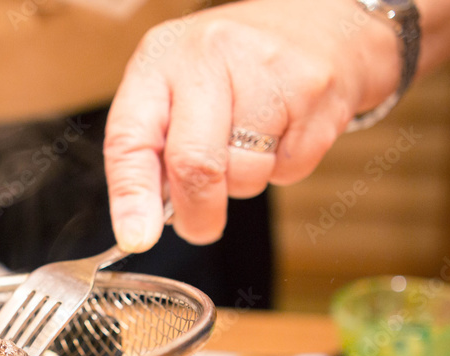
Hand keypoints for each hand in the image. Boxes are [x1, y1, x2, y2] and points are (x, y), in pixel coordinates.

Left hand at [104, 0, 399, 250]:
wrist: (319, 24)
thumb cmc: (233, 66)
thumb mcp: (175, 88)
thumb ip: (153, 147)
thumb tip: (145, 220)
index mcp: (160, 60)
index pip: (130, 137)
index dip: (131, 196)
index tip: (137, 237)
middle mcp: (208, 57)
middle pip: (194, 165)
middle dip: (196, 213)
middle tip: (200, 226)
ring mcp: (266, 71)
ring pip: (244, 175)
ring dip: (243, 184)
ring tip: (250, 144)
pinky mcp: (314, 91)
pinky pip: (289, 169)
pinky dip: (282, 169)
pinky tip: (282, 133)